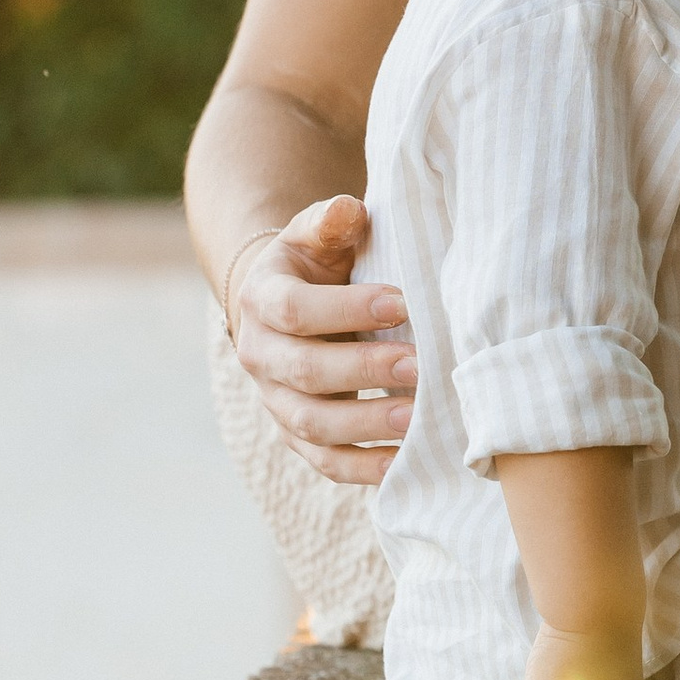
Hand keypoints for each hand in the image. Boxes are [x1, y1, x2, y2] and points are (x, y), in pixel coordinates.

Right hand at [230, 194, 417, 485]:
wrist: (287, 304)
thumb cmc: (316, 262)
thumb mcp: (318, 232)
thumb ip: (331, 220)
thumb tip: (349, 210)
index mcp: (263, 299)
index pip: (294, 310)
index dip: (345, 309)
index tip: (400, 302)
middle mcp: (260, 354)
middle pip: (304, 371)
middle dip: (363, 371)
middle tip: (419, 366)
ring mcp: (276, 400)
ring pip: (312, 424)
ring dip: (366, 425)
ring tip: (419, 419)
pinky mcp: (297, 435)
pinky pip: (325, 462)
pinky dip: (363, 469)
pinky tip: (404, 464)